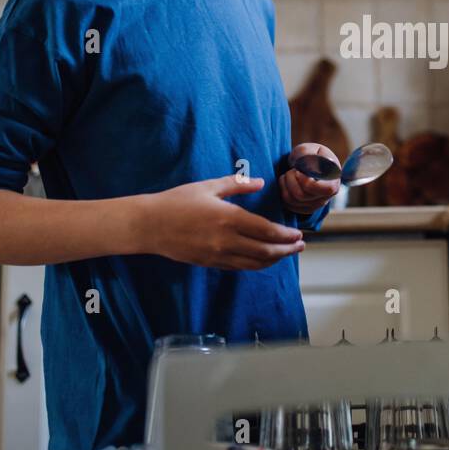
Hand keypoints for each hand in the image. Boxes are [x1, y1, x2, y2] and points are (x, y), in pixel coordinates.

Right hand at [135, 175, 304, 269]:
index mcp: (229, 218)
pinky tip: (262, 259)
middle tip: (300, 246)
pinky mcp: (210, 263)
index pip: (267, 231)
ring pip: (254, 263)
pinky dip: (255, 264)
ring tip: (286, 254)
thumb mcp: (208, 186)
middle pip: (266, 251)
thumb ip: (237, 184)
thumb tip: (260, 181)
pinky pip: (239, 267)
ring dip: (274, 260)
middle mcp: (226, 240)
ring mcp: (218, 255)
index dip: (286, 236)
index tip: (298, 234)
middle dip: (287, 250)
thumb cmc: (177, 201)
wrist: (149, 225)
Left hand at [280, 142, 341, 214]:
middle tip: (292, 170)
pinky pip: (288, 205)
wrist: (311, 165)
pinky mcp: (304, 210)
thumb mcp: (311, 149)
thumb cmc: (312, 156)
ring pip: (292, 200)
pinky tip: (287, 183)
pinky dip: (283, 192)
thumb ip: (308, 154)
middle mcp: (326, 198)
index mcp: (333, 182)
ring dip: (284, 184)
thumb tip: (307, 168)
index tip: (299, 171)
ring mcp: (315, 206)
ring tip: (289, 174)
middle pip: (301, 195)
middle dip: (290, 179)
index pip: (324, 190)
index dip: (307, 182)